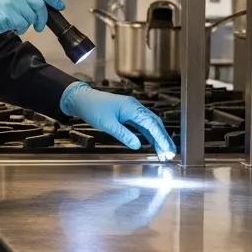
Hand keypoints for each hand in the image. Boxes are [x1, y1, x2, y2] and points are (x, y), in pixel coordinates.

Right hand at [0, 0, 64, 50]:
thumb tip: (34, 5)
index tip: (59, 5)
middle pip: (39, 4)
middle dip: (42, 17)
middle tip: (40, 26)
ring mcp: (10, 3)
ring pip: (31, 16)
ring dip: (28, 24)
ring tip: (17, 26)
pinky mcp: (7, 16)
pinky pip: (22, 25)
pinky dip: (19, 29)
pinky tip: (10, 28)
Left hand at [60, 82, 176, 160]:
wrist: (81, 99)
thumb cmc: (92, 108)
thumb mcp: (107, 123)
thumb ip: (123, 134)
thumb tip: (137, 145)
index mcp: (132, 108)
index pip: (151, 124)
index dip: (160, 138)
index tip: (167, 149)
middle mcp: (135, 107)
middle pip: (154, 124)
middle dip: (163, 139)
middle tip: (170, 153)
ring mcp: (132, 110)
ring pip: (149, 125)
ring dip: (157, 138)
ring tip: (164, 151)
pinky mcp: (127, 114)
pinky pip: (142, 125)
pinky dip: (148, 134)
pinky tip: (152, 143)